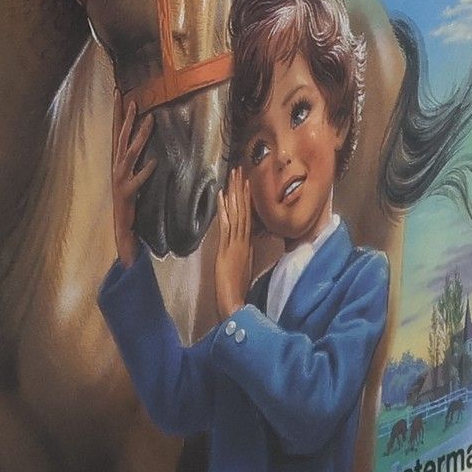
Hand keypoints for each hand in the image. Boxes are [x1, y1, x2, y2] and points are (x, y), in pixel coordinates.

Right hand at [111, 94, 157, 266]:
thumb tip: (143, 133)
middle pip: (121, 137)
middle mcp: (116, 165)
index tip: (118, 92)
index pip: (116, 130)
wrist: (121, 222)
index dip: (117, 112)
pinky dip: (146, 171)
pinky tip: (155, 162)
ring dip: (140, 137)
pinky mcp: (128, 192)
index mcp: (116, 159)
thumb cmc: (128, 195)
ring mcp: (121, 178)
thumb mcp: (129, 171)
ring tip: (150, 121)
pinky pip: (139, 179)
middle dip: (126, 118)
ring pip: (131, 153)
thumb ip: (133, 154)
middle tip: (133, 100)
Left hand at [214, 165, 253, 315]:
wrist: (235, 302)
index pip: (248, 216)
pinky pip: (227, 225)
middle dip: (241, 189)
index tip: (246, 182)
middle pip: (244, 210)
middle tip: (240, 169)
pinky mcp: (227, 249)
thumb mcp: (244, 267)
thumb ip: (245, 252)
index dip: (247, 199)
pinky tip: (222, 196)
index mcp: (247, 244)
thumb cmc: (237, 289)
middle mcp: (244, 241)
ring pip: (238, 214)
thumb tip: (247, 242)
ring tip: (234, 176)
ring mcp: (236, 244)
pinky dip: (225, 210)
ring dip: (235, 194)